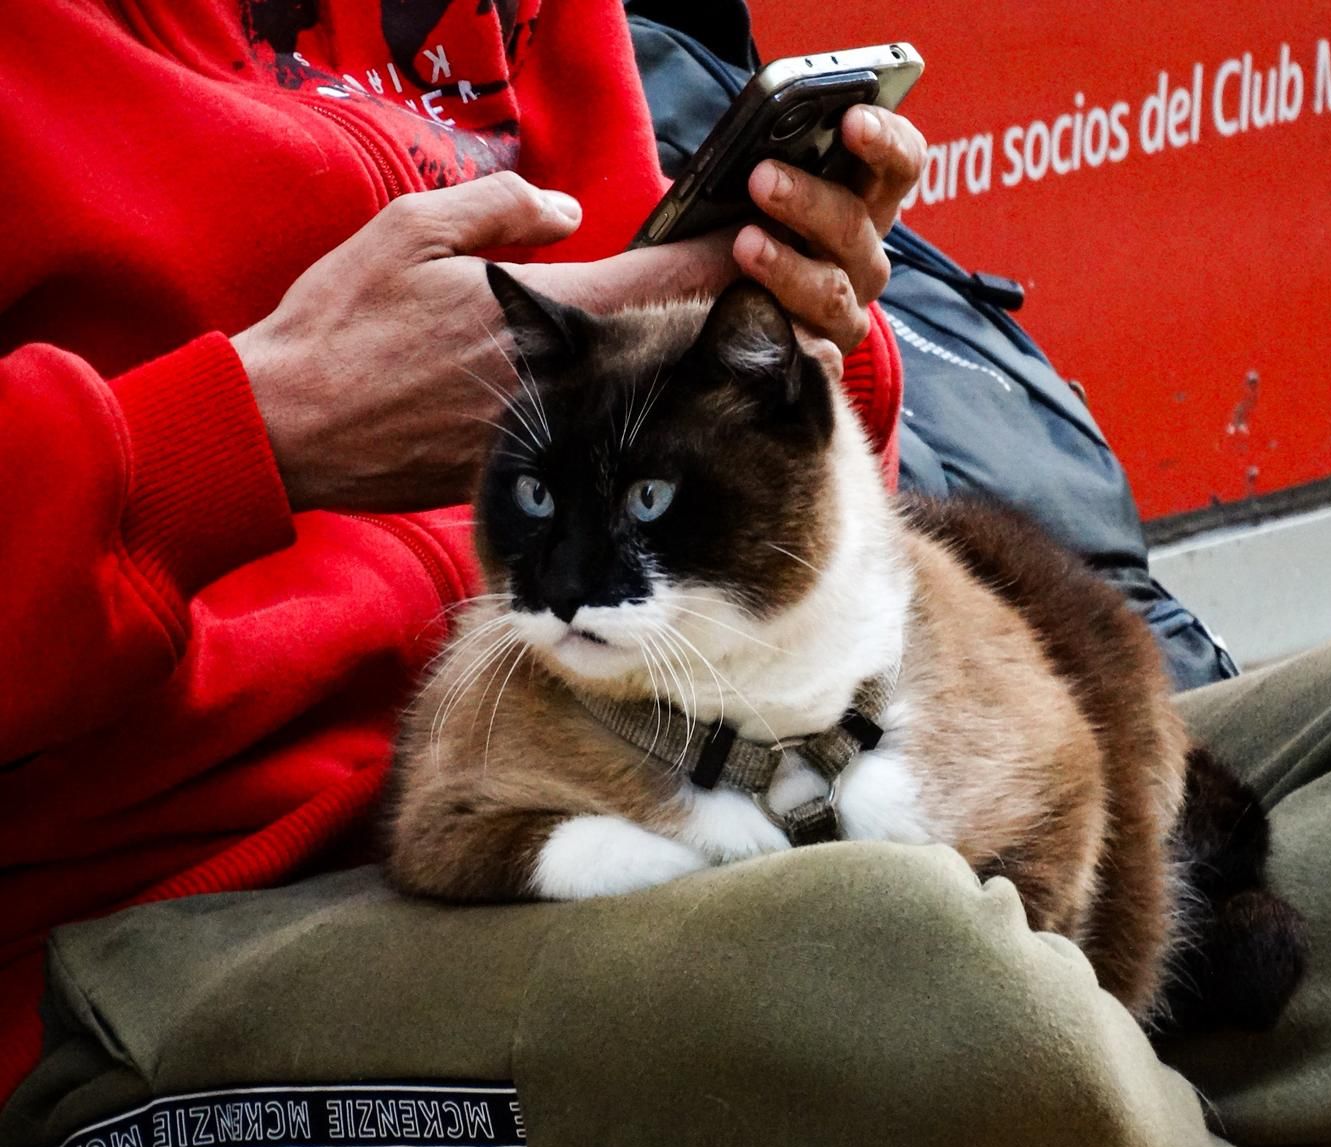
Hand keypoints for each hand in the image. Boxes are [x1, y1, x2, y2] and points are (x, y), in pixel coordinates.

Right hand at [233, 172, 736, 512]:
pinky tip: (597, 401)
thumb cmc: (341, 322)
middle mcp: (558, 374)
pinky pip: (578, 430)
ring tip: (670, 351)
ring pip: (626, 393)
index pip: (664, 279)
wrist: (291, 426)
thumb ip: (502, 206)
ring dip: (653, 372)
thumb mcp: (411, 228)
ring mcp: (544, 427)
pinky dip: (599, 411)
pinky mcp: (521, 464)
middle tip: (728, 301)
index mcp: (543, 308)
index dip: (719, 261)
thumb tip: (568, 211)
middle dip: (697, 320)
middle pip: (660, 342)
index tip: (748, 249)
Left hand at [734, 105, 926, 353]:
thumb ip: (762, 159)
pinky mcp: (821, 361)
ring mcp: (845, 312)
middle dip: (809, 199)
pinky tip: (765, 324)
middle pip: (856, 224)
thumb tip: (755, 140)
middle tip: (761, 178)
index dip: (885, 141)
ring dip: (788, 266)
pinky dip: (794, 343)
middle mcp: (862, 256)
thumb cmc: (728, 228)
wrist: (696, 304)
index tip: (851, 120)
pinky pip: (819, 359)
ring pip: (832, 291)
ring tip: (744, 244)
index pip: (900, 164)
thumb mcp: (740, 186)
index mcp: (862, 198)